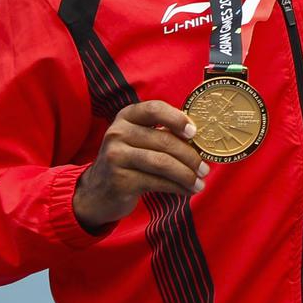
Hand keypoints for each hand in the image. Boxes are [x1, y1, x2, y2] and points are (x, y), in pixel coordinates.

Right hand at [73, 101, 208, 231]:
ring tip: (200, 182)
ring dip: (186, 174)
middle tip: (205, 168)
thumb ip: (162, 134)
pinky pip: (157, 182)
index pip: (154, 109)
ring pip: (162, 163)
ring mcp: (116, 156)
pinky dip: (177, 187)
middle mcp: (118, 133)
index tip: (194, 132)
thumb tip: (200, 139)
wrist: (97, 192)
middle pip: (164, 140)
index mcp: (127, 116)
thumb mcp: (138, 140)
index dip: (177, 118)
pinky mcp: (120, 180)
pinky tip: (188, 190)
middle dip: (190, 156)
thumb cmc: (129, 162)